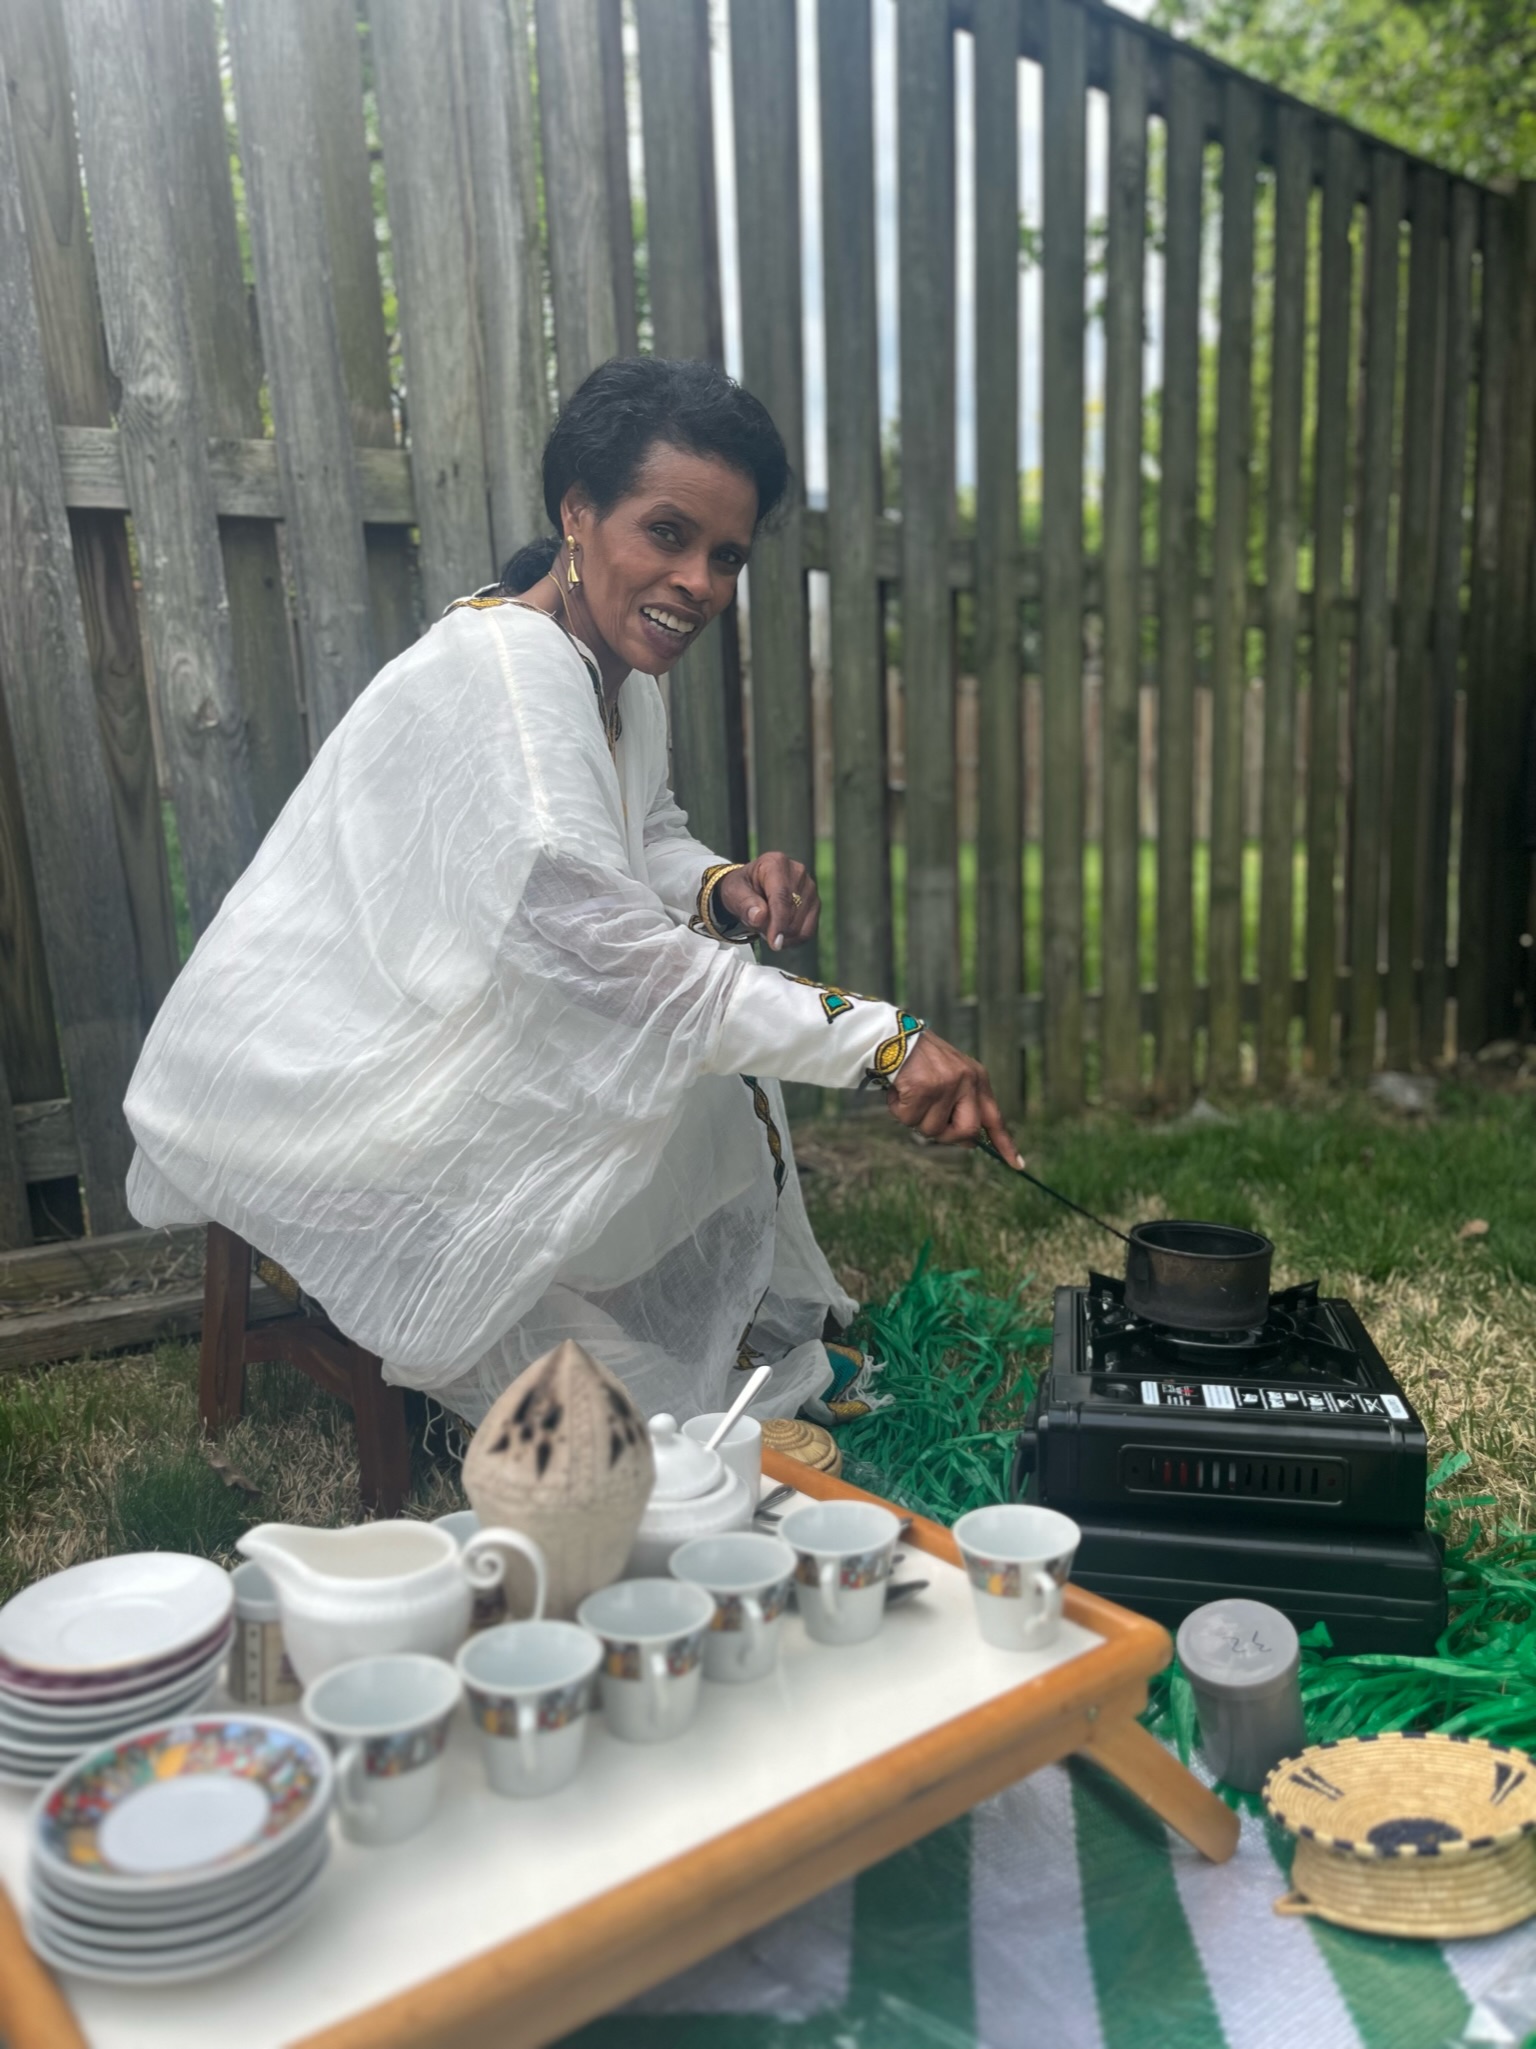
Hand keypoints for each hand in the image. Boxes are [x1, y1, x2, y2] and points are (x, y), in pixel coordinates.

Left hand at [716, 854, 819, 951]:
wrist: (751, 887)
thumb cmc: (742, 887)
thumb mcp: (734, 892)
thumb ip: (745, 904)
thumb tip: (759, 917)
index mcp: (776, 863)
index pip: (782, 896)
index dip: (778, 922)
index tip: (774, 942)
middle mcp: (798, 872)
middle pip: (793, 913)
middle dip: (774, 928)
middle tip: (757, 925)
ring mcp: (810, 888)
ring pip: (801, 925)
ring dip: (782, 934)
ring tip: (766, 925)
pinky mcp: (815, 904)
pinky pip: (808, 931)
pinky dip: (792, 939)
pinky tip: (779, 933)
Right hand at [883, 1032, 1023, 1165]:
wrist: (893, 1036)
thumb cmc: (920, 1060)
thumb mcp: (950, 1077)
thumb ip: (961, 1106)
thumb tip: (968, 1142)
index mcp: (977, 1079)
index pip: (995, 1117)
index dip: (1006, 1144)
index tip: (1018, 1165)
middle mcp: (967, 1081)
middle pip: (967, 1132)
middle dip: (947, 1136)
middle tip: (929, 1123)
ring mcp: (946, 1085)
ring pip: (932, 1129)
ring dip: (914, 1118)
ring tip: (909, 1094)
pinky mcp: (923, 1089)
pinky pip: (909, 1119)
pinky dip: (898, 1110)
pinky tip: (898, 1091)